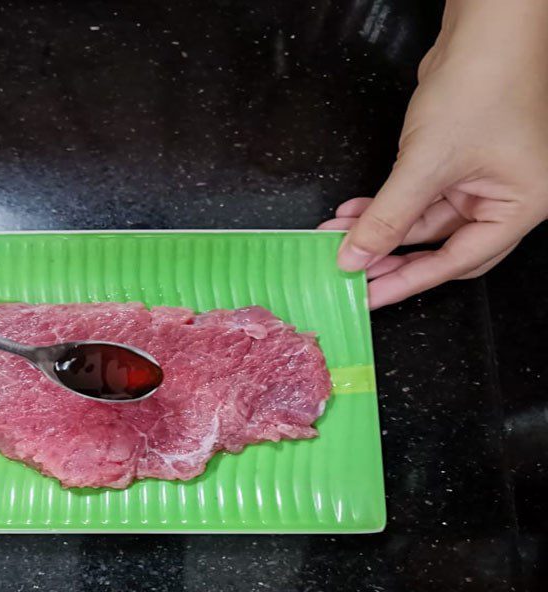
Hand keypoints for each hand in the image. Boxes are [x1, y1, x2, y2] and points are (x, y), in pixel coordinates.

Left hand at [319, 0, 547, 308]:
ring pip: (422, 222)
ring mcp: (482, 180)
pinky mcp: (457, 163)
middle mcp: (506, 197)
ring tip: (338, 237)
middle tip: (352, 274)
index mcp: (520, 206)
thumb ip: (388, 217)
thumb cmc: (482, 81)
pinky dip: (385, 205)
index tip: (369, 296)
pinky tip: (352, 212)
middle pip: (441, 248)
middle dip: (391, 259)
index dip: (408, 282)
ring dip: (379, 228)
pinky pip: (416, 198)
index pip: (457, 262)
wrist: (486, 24)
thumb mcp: (426, 163)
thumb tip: (355, 256)